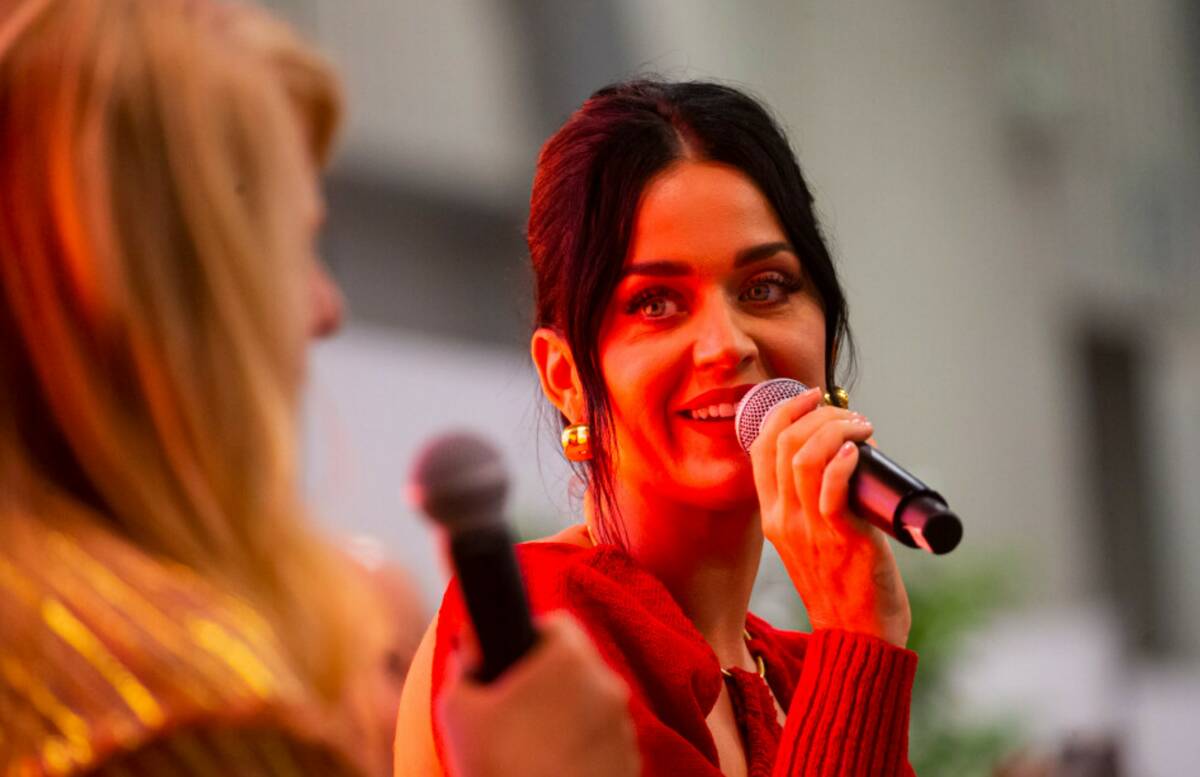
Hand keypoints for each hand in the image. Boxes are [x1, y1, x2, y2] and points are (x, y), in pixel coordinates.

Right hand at [436, 612, 639, 776]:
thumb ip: (465, 662)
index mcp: (569, 659)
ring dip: (570, 715)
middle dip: (550, 682)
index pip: (557, 624)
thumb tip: (472, 642)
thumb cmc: (495, 765)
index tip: (514, 665)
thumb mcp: (458, 709)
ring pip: (594, 704)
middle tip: (517, 712)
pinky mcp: (631, 763)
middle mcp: (608, 684)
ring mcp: (625, 727)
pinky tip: (554, 768)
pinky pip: (606, 742)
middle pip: (578, 665)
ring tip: (534, 748)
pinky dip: (585, 749)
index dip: (531, 639)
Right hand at [749, 386, 910, 646]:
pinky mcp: (842, 539)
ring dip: (836, 429)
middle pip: (783, 443)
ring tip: (862, 427)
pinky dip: (844, 461)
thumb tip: (841, 460)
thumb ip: (811, 507)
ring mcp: (810, 529)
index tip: (812, 397)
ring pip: (805, 457)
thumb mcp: (809, 541)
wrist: (857, 638)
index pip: (760, 448)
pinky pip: (832, 489)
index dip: (783, 412)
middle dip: (818, 413)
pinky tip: (859, 450)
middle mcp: (783, 519)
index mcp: (771, 516)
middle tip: (850, 416)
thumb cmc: (842, 586)